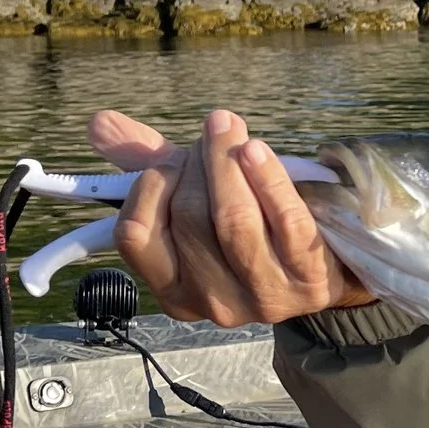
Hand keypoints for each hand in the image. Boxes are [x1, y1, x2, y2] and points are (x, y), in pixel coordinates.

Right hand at [87, 108, 371, 327]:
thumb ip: (149, 165)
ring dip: (227, 162)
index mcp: (174, 290)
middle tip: (214, 133)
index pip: (135, 235)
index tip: (174, 156)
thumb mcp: (199, 200)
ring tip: (229, 128)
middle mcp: (213, 304)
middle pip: (189, 218)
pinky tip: (257, 150)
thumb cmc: (253, 227)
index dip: (151, 184)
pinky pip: (284, 222)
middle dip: (198, 163)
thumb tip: (99, 123)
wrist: (329, 267)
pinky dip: (268, 179)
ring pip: (232, 221)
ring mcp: (262, 297)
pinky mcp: (308, 280)